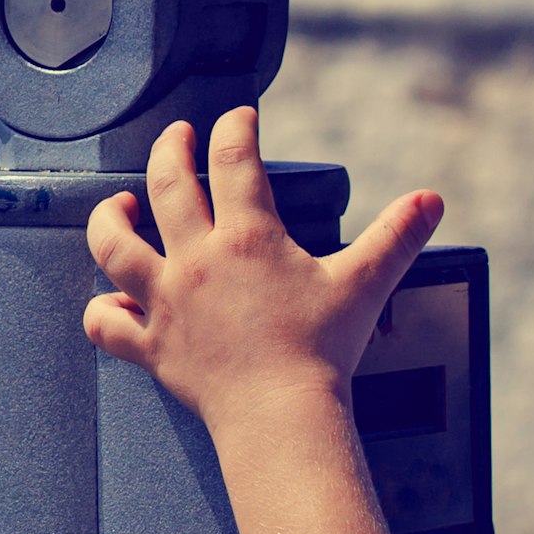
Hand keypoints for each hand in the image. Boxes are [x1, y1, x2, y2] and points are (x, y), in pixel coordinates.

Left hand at [85, 108, 443, 429]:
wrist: (284, 417)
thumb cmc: (324, 352)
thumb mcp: (365, 285)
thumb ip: (397, 237)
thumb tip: (432, 200)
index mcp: (248, 238)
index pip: (234, 160)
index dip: (235, 127)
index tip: (239, 116)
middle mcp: (197, 261)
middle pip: (167, 185)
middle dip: (169, 149)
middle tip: (176, 135)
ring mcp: (167, 302)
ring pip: (113, 245)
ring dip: (109, 218)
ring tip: (119, 203)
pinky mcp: (152, 347)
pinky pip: (106, 325)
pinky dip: (101, 312)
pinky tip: (108, 302)